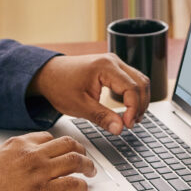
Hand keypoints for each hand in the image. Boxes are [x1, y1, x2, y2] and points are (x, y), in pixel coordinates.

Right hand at [0, 131, 95, 190]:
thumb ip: (13, 156)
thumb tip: (24, 163)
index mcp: (19, 144)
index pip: (48, 138)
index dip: (60, 145)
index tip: (66, 150)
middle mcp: (33, 154)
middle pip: (67, 144)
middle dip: (80, 150)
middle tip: (85, 158)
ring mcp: (40, 172)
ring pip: (75, 160)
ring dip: (87, 166)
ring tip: (91, 172)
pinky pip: (72, 184)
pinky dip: (82, 187)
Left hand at [29, 53, 149, 134]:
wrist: (48, 74)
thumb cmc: (59, 86)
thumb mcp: (79, 106)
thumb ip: (101, 117)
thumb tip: (119, 129)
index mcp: (105, 67)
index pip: (131, 88)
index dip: (133, 109)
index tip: (127, 125)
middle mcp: (113, 61)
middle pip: (141, 83)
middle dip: (140, 105)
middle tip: (130, 124)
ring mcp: (114, 63)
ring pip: (140, 80)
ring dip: (140, 100)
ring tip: (131, 119)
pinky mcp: (113, 68)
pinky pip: (132, 80)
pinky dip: (134, 95)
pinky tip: (128, 109)